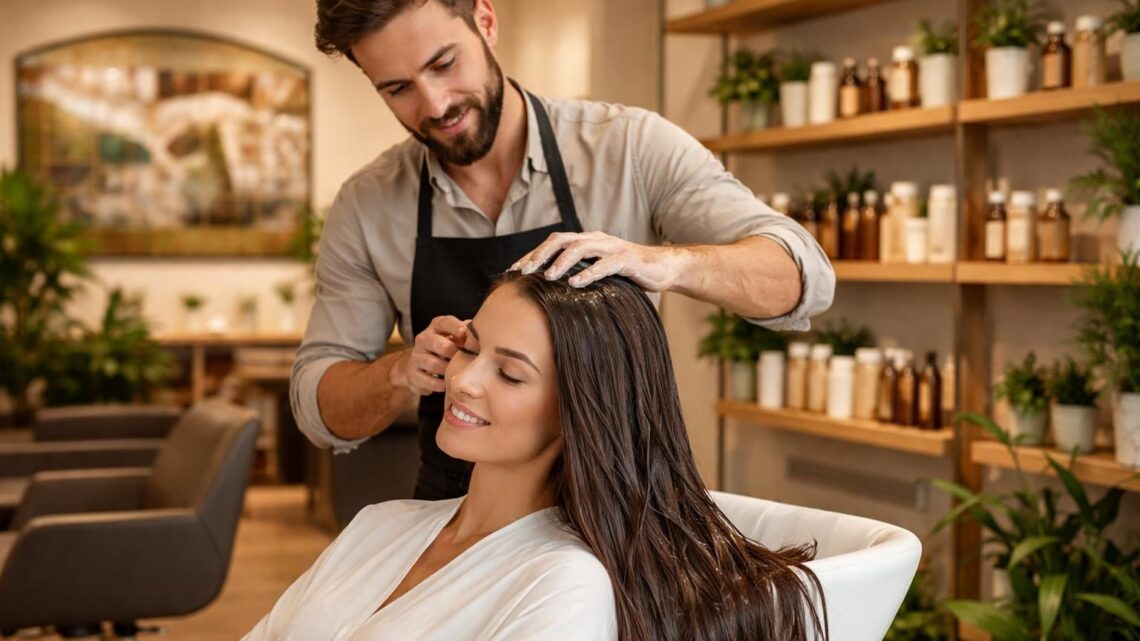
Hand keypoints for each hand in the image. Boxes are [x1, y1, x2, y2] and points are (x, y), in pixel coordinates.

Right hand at [398, 315, 467, 395]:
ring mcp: (416, 357)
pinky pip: (428, 380)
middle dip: (453, 352)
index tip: (464, 333)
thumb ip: (466, 334)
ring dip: (447, 369)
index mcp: (436, 327)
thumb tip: (484, 333)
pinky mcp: (413, 374)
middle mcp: (424, 339)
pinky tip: (447, 383)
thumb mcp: (453, 338)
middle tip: (463, 359)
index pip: (445, 322)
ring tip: (456, 373)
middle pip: (438, 343)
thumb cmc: (444, 350)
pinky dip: (440, 384)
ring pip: (433, 363)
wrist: (417, 366)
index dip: (455, 327)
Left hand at [509, 231, 681, 291]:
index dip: (532, 255)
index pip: (553, 243)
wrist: (662, 268)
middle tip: (523, 272)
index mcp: (586, 241)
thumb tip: (549, 291)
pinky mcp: (627, 259)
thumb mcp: (598, 271)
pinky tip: (575, 284)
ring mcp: (611, 247)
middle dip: (540, 255)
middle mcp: (596, 239)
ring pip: (580, 248)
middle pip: (561, 240)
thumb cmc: (627, 273)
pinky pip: (605, 264)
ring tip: (548, 277)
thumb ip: (578, 274)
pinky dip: (589, 273)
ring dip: (561, 262)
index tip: (513, 270)